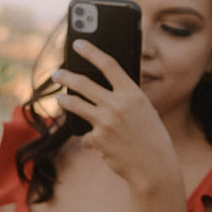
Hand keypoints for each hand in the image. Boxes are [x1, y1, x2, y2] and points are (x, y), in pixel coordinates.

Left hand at [55, 41, 175, 192]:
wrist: (154, 167)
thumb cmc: (151, 137)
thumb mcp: (144, 111)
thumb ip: (125, 98)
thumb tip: (101, 86)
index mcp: (134, 94)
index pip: (109, 65)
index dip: (91, 51)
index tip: (78, 43)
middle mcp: (118, 104)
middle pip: (83, 83)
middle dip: (66, 76)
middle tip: (57, 73)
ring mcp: (105, 121)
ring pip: (74, 104)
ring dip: (65, 100)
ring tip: (61, 98)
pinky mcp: (96, 138)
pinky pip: (86, 134)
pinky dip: (92, 139)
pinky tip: (103, 145)